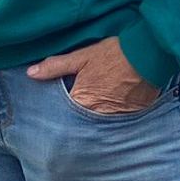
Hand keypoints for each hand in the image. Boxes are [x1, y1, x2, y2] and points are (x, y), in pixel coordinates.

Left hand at [27, 36, 161, 115]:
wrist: (148, 55)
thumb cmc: (114, 54)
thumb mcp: (82, 56)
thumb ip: (55, 66)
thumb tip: (31, 73)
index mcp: (83, 101)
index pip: (63, 118)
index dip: (58, 117)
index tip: (52, 119)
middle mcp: (99, 115)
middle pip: (81, 125)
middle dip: (75, 123)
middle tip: (70, 121)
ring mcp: (117, 118)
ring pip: (99, 127)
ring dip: (94, 123)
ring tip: (92, 115)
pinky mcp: (132, 117)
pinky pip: (117, 124)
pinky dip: (112, 119)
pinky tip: (110, 111)